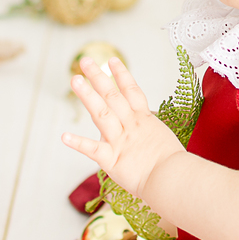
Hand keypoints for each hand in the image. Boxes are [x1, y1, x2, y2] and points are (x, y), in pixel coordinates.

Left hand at [62, 57, 183, 199]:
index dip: (122, 74)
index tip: (112, 60)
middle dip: (98, 77)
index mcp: (144, 120)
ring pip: (102, 114)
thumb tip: (146, 125)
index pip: (132, 91)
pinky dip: (78, 143)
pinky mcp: (112, 160)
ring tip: (75, 80)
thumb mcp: (162, 138)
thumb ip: (150, 130)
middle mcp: (130, 126)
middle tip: (85, 61)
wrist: (173, 179)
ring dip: (87, 96)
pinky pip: (93, 149)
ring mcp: (120, 141)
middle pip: (112, 95)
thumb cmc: (173, 164)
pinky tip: (64, 136)